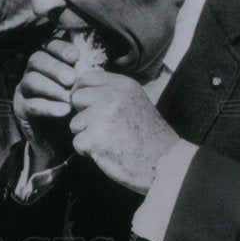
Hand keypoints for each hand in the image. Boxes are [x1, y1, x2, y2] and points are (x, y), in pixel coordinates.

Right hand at [14, 38, 80, 168]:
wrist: (62, 141)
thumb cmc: (76, 108)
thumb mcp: (82, 90)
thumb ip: (85, 76)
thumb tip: (97, 66)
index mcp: (49, 61)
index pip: (49, 45)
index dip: (61, 48)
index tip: (76, 57)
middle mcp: (33, 72)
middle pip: (36, 59)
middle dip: (55, 67)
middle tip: (71, 79)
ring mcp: (24, 90)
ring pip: (31, 80)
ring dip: (52, 88)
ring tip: (69, 98)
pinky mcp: (21, 108)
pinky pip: (31, 104)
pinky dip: (48, 107)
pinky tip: (64, 111)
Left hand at [69, 71, 179, 193]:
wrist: (164, 163)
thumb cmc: (149, 135)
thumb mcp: (134, 102)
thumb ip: (111, 93)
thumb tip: (80, 90)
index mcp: (122, 85)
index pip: (87, 77)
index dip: (81, 90)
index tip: (83, 103)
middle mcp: (110, 97)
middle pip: (77, 98)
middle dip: (83, 114)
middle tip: (100, 127)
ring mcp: (101, 117)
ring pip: (75, 122)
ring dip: (86, 134)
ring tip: (109, 141)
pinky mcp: (94, 138)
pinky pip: (77, 142)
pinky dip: (87, 150)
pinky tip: (106, 152)